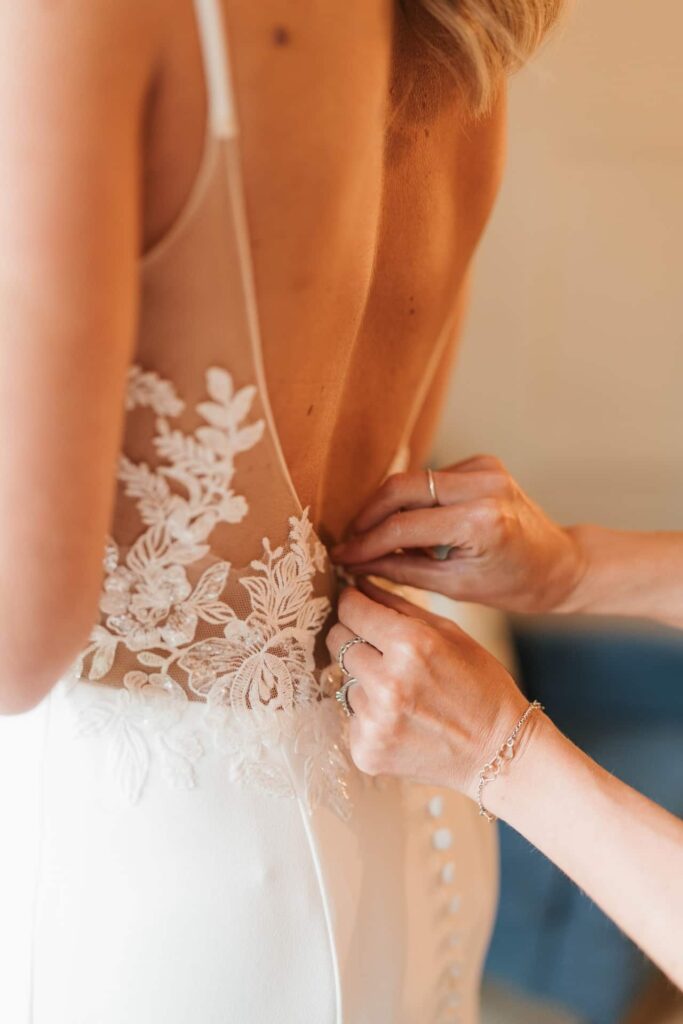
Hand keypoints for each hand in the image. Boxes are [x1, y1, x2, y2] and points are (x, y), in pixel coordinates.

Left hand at [325, 580, 528, 796]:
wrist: (499, 751)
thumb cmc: (480, 685)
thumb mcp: (449, 633)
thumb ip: (398, 605)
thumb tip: (357, 584)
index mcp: (411, 644)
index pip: (350, 610)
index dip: (352, 604)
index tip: (356, 604)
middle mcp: (388, 682)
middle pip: (337, 641)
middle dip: (355, 638)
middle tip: (383, 650)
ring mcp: (375, 721)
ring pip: (345, 679)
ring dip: (366, 680)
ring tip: (405, 693)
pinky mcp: (366, 750)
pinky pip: (352, 716)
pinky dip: (370, 714)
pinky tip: (403, 719)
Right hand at [331, 455, 586, 612]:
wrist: (560, 564)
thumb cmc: (513, 585)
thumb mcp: (455, 586)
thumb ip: (402, 569)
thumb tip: (356, 563)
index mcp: (479, 523)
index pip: (404, 527)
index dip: (366, 542)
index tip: (342, 555)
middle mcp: (483, 486)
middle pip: (401, 488)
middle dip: (368, 515)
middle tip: (350, 540)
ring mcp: (485, 468)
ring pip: (413, 480)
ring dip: (390, 509)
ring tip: (382, 541)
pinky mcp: (483, 462)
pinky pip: (432, 478)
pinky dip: (416, 502)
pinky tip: (417, 530)